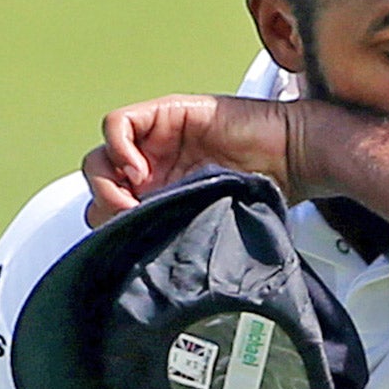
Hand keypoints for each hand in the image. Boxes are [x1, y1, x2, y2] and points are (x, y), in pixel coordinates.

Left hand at [82, 94, 295, 224]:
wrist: (291, 158)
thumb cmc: (262, 191)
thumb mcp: (208, 227)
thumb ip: (174, 236)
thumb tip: (142, 273)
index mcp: (160, 197)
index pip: (109, 210)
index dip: (111, 226)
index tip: (129, 241)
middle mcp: (152, 169)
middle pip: (97, 185)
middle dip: (105, 206)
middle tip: (129, 218)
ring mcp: (154, 142)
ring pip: (100, 157)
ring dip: (108, 181)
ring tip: (133, 195)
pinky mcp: (163, 115)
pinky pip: (118, 125)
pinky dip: (119, 148)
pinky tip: (140, 169)